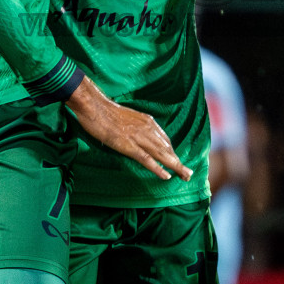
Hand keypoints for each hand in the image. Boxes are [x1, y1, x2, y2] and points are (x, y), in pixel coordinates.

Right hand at [66, 77, 191, 181]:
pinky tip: (166, 176)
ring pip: (161, 154)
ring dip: (175, 166)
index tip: (178, 162)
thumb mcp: (127, 117)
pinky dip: (157, 168)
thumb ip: (136, 126)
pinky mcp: (128, 145)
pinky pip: (146, 159)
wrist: (94, 106)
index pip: (165, 140)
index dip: (173, 153)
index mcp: (147, 121)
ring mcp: (138, 137)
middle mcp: (147, 129)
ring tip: (184, 177)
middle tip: (188, 175)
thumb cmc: (106, 111)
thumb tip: (140, 135)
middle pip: (167, 148)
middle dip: (178, 162)